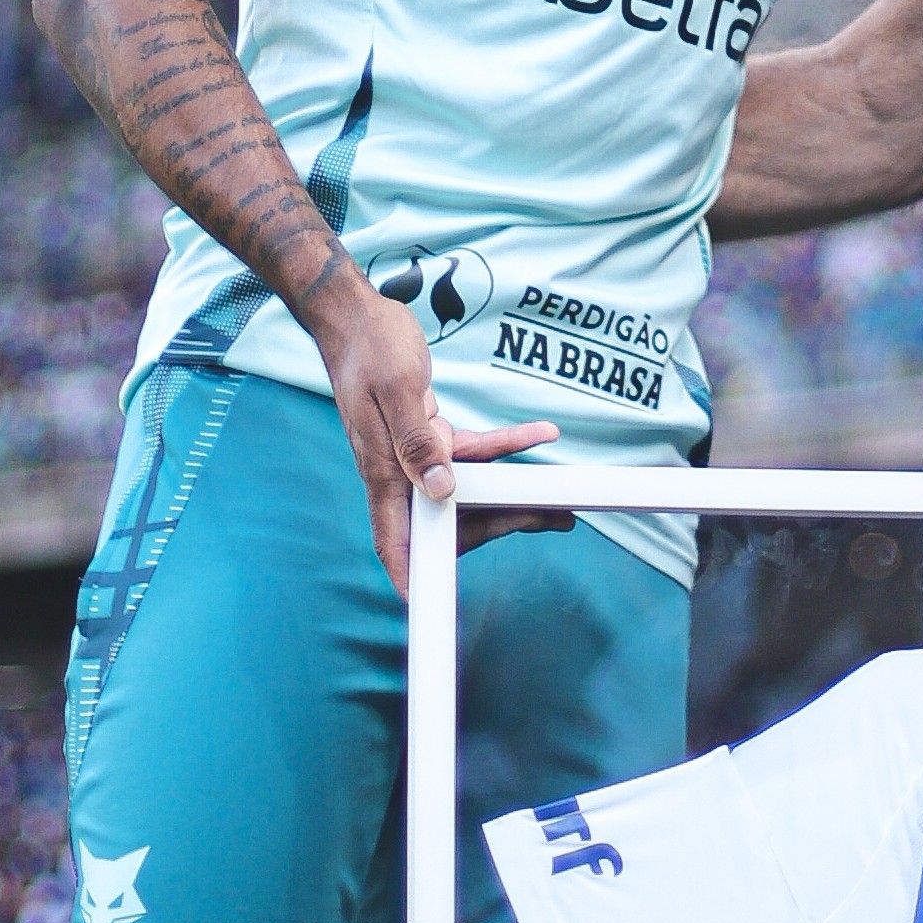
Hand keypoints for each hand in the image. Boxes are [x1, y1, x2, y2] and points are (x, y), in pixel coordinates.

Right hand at [312, 277, 561, 595]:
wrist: (359, 315)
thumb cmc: (369, 348)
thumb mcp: (396, 389)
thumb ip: (417, 441)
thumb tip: (440, 490)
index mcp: (382, 469)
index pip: (393, 538)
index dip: (411, 575)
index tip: (428, 607)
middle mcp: (398, 470)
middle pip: (449, 518)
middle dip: (501, 524)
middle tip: (556, 519)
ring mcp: (415, 454)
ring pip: (469, 489)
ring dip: (514, 492)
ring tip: (562, 499)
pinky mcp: (431, 433)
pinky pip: (474, 452)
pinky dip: (507, 446)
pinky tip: (540, 434)